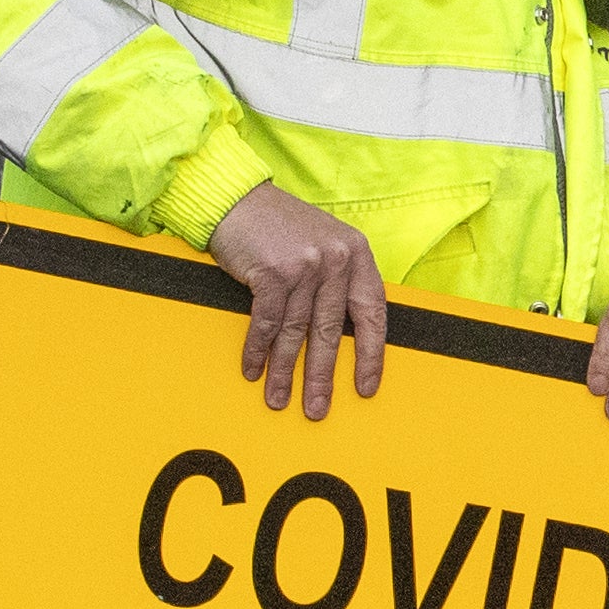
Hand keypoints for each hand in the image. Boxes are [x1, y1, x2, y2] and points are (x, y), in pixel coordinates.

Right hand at [206, 182, 385, 419]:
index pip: (372, 312)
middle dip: (321, 376)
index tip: (366, 387)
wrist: (236, 199)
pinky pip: (267, 323)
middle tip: (317, 408)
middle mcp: (336, 259)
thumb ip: (338, 281)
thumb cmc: (278, 227)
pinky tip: (253, 369)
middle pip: (332, 331)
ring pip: (297, 332)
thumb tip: (340, 336)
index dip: (371, 354)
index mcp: (356, 254)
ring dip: (284, 371)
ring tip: (279, 398)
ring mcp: (306, 265)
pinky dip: (258, 350)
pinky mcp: (273, 271)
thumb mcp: (322, 245)